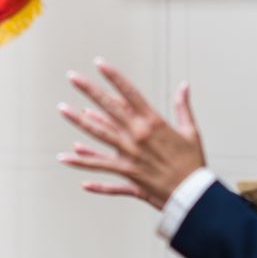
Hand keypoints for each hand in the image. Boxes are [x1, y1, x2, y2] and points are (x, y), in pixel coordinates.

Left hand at [57, 58, 204, 210]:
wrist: (194, 194)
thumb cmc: (193, 162)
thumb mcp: (191, 131)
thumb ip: (183, 107)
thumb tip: (184, 85)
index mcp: (154, 122)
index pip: (129, 94)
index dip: (114, 77)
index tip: (100, 64)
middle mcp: (138, 135)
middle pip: (109, 108)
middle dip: (90, 91)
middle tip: (73, 77)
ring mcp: (130, 154)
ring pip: (98, 134)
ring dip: (79, 121)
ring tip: (63, 108)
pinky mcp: (126, 173)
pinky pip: (100, 165)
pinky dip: (83, 163)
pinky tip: (66, 157)